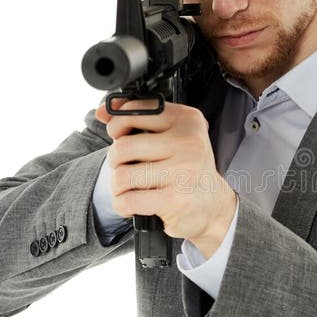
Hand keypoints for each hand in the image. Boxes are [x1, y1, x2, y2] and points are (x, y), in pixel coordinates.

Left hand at [95, 97, 236, 257]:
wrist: (213, 205)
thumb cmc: (186, 168)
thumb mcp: (169, 136)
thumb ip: (136, 119)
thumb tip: (102, 111)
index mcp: (186, 120)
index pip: (135, 111)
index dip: (116, 125)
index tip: (119, 135)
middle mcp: (188, 142)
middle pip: (123, 147)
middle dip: (116, 161)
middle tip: (127, 167)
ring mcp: (183, 172)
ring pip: (122, 175)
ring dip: (118, 186)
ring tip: (131, 187)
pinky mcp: (175, 200)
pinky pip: (128, 200)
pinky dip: (122, 204)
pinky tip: (133, 203)